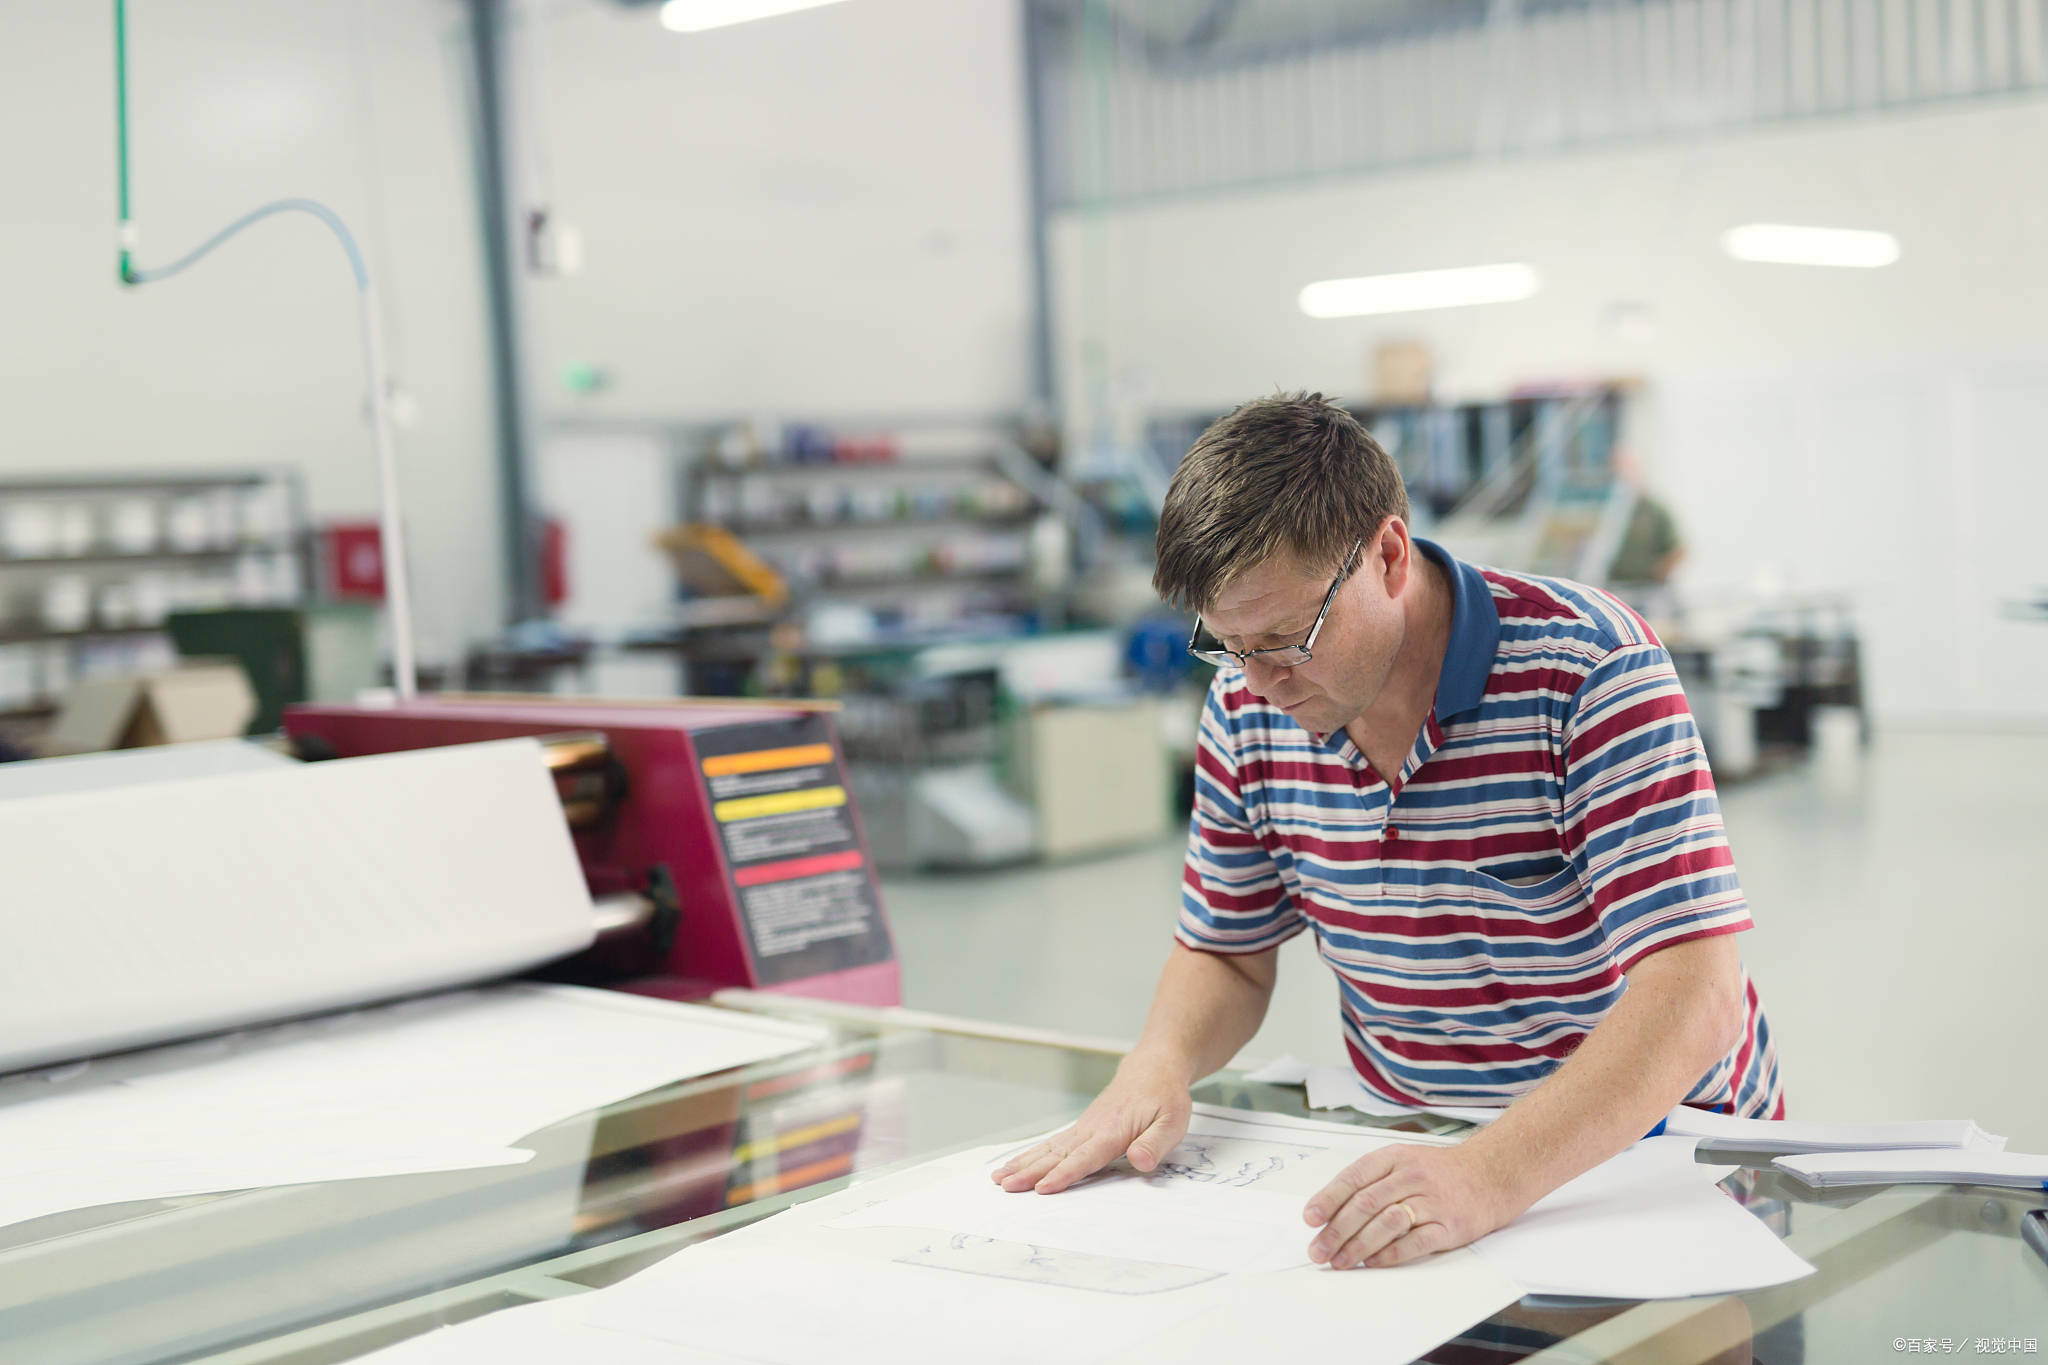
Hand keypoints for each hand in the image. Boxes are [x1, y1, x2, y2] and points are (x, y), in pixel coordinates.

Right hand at [990, 1056, 1191, 1194]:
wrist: (1152, 1068)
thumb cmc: (1165, 1097)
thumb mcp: (1172, 1121)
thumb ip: (1154, 1144)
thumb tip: (1140, 1162)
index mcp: (1112, 1132)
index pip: (1084, 1157)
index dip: (1064, 1174)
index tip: (1043, 1188)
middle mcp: (1091, 1129)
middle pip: (1056, 1154)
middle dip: (1029, 1171)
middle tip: (1004, 1186)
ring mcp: (1083, 1127)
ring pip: (1048, 1148)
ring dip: (1023, 1163)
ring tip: (999, 1178)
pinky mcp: (1081, 1128)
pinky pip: (1052, 1143)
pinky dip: (1031, 1154)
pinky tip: (1016, 1164)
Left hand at [1302, 1142, 1521, 1269]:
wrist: (1491, 1175)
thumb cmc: (1439, 1172)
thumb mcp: (1403, 1162)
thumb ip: (1371, 1181)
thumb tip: (1330, 1210)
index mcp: (1394, 1158)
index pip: (1353, 1178)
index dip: (1328, 1200)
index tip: (1310, 1220)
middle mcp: (1411, 1177)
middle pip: (1365, 1204)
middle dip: (1336, 1231)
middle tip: (1319, 1251)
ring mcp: (1432, 1201)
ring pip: (1386, 1223)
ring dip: (1358, 1247)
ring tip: (1340, 1262)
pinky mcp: (1450, 1226)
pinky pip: (1415, 1242)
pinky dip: (1390, 1254)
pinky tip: (1374, 1263)